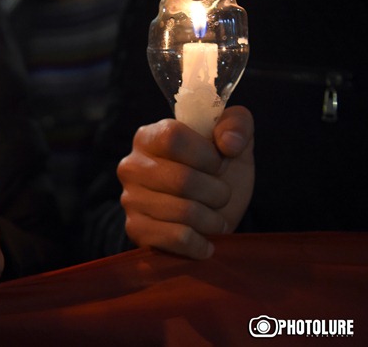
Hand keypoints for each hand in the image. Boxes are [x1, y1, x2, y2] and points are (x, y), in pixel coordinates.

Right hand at [117, 106, 253, 258]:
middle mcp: (132, 166)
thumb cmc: (217, 173)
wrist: (208, 214)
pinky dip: (201, 243)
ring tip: (215, 218)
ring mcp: (130, 199)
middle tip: (222, 195)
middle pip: (182, 179)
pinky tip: (205, 241)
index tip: (218, 163)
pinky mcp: (136, 230)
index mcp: (149, 136)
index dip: (205, 154)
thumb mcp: (233, 142)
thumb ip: (237, 124)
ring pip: (184, 211)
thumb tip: (229, 143)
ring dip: (213, 219)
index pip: (172, 137)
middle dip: (217, 191)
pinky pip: (177, 238)